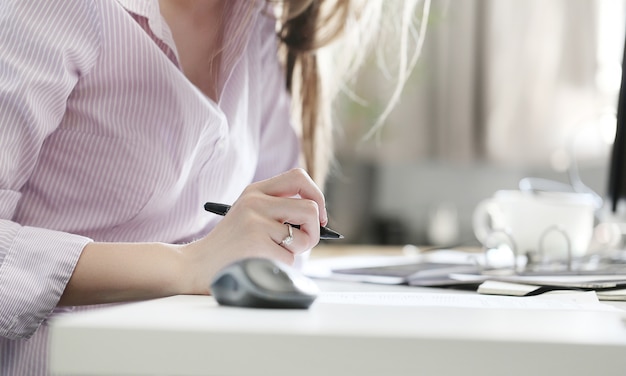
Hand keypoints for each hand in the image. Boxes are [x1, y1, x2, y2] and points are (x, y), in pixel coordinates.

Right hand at [181, 168, 327, 293]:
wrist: (194, 265)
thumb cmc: (229, 246)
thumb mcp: (248, 216)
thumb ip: (277, 210)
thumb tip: (319, 219)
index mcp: (255, 191)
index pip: (298, 177)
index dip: (317, 195)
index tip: (319, 216)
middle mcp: (255, 202)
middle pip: (310, 208)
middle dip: (313, 231)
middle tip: (300, 243)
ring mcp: (255, 222)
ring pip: (303, 237)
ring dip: (295, 252)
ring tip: (270, 255)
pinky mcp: (256, 245)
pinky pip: (290, 260)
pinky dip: (280, 268)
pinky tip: (259, 264)